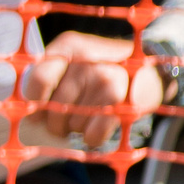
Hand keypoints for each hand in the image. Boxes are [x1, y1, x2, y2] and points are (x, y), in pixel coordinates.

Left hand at [23, 32, 162, 141]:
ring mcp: (103, 79)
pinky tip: (101, 125)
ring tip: (92, 114)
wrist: (152, 70)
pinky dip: (94, 137)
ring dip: (78, 128)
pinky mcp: (120, 101)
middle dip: (57, 123)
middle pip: (53, 110)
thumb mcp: (76, 60)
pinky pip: (92, 135)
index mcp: (68, 46)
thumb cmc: (105, 68)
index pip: (38, 80)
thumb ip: (50, 79)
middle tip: (70, 119)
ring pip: (72, 125)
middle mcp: (85, 60)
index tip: (40, 112)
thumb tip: (31, 117)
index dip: (35, 103)